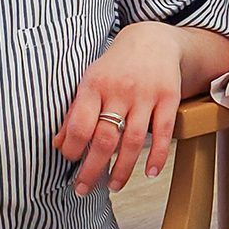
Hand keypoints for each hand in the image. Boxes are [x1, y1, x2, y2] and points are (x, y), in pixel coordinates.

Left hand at [54, 22, 184, 195]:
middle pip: (106, 139)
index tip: (70, 162)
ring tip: (113, 186)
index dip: (73, 149)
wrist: (152, 40)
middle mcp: (120, 89)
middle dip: (92, 170)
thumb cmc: (115, 67)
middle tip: (83, 189)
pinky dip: (157, 156)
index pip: (80, 124)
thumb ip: (75, 112)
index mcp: (95, 84)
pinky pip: (164, 133)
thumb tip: (58, 145)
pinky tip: (149, 173)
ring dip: (122, 169)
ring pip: (133, 141)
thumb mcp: (90, 82)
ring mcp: (147, 94)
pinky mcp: (169, 97)